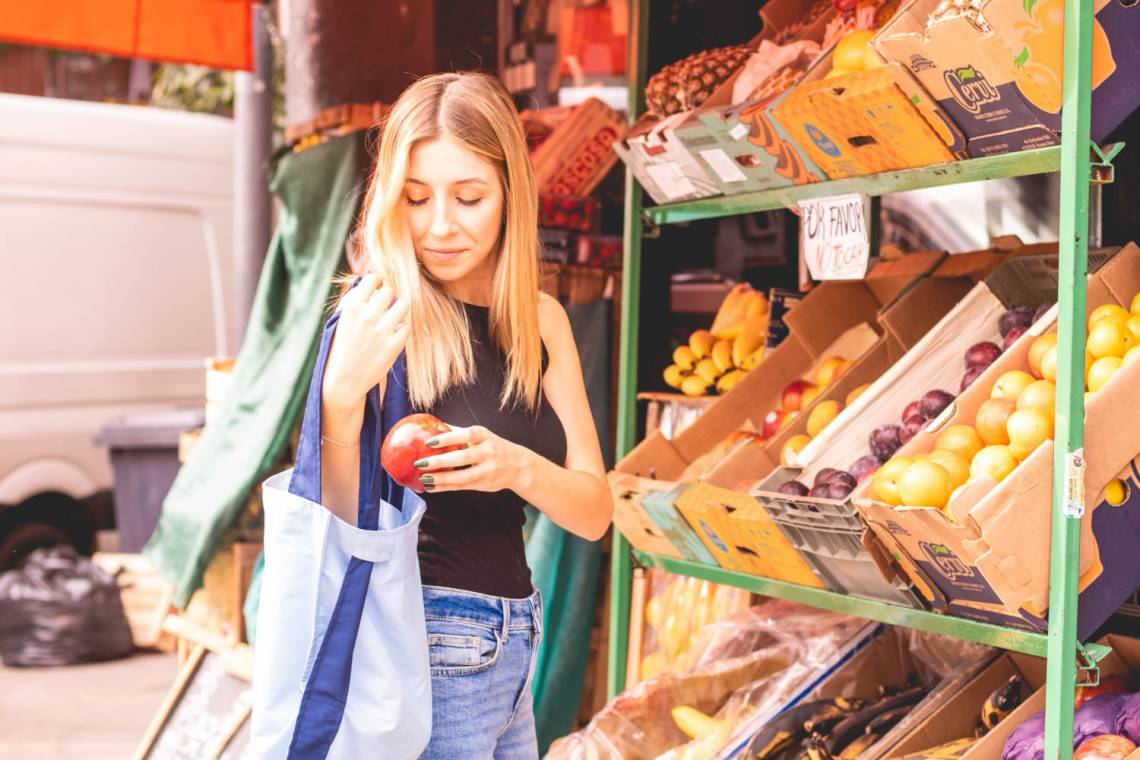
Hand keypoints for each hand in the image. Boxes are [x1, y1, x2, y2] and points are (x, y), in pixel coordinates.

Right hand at [322, 272, 409, 409]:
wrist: (344, 380)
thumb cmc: (341, 347)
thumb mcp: (340, 320)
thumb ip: (354, 299)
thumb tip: (371, 280)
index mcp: (352, 307)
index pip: (373, 279)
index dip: (376, 283)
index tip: (376, 289)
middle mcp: (368, 316)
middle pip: (389, 291)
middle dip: (387, 297)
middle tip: (382, 308)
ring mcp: (382, 331)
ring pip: (403, 305)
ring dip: (398, 310)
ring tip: (391, 318)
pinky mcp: (394, 345)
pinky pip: (407, 326)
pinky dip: (401, 328)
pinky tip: (392, 334)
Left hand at [413, 425, 532, 493]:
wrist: (517, 465)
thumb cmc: (493, 446)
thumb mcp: (481, 435)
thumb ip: (459, 432)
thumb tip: (434, 426)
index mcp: (485, 437)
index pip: (466, 435)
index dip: (448, 438)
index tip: (429, 441)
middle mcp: (488, 453)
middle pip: (463, 458)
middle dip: (440, 462)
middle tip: (420, 463)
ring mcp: (487, 471)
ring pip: (462, 477)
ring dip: (441, 479)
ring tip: (423, 478)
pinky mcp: (484, 484)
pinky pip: (461, 487)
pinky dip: (445, 488)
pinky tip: (431, 487)